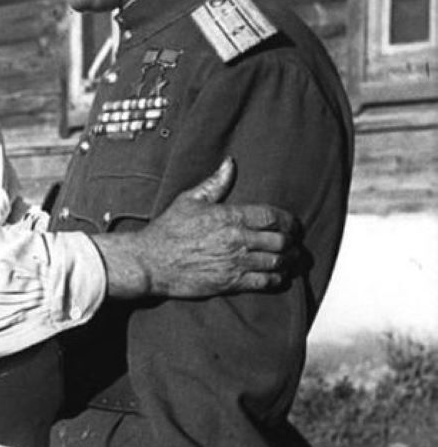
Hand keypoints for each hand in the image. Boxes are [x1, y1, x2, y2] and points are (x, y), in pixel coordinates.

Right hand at [93, 158, 297, 298]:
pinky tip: (278, 276)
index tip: (293, 224)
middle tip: (295, 243)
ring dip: (288, 261)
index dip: (289, 221)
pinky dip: (277, 279)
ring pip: (276, 262)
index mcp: (229, 217)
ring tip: (291, 259)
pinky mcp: (231, 283)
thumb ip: (215, 183)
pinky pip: (265, 282)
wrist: (151, 262)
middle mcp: (236, 240)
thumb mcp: (189, 200)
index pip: (273, 217)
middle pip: (281, 241)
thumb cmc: (168, 230)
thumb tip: (230, 163)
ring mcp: (235, 263)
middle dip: (292, 242)